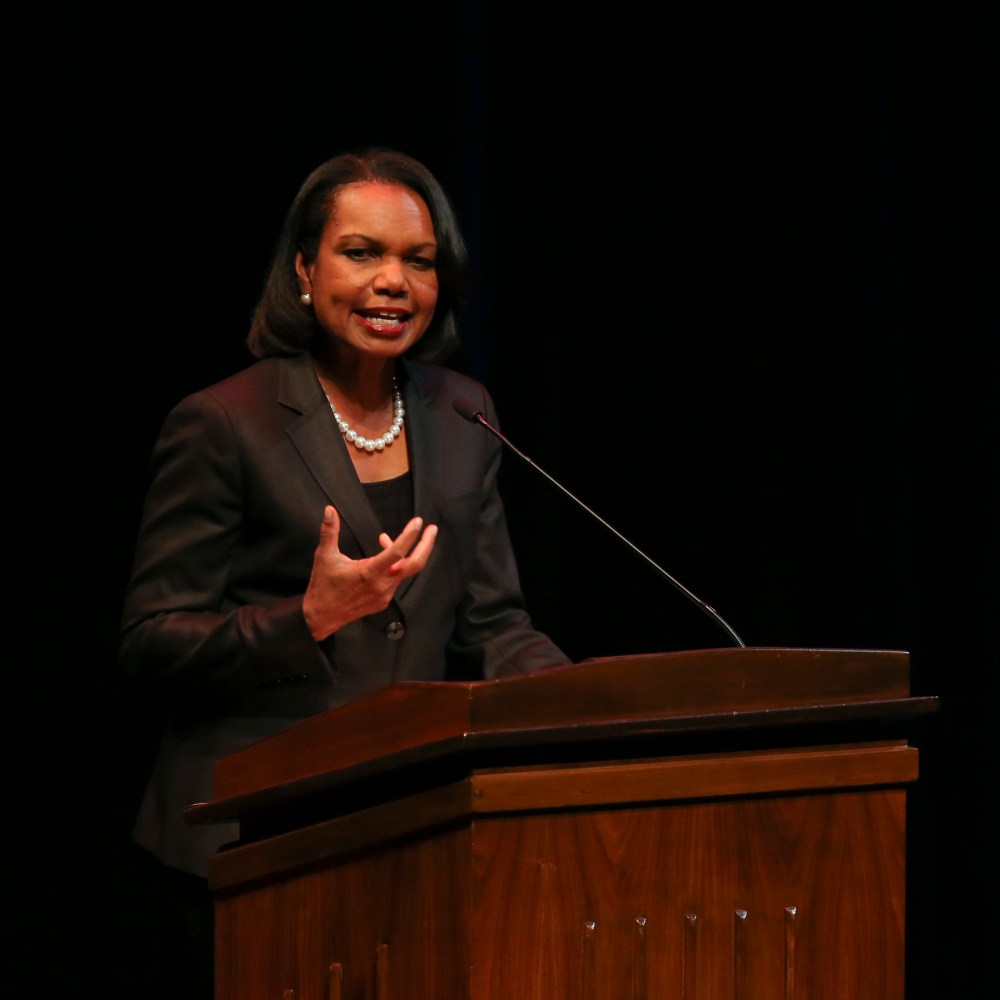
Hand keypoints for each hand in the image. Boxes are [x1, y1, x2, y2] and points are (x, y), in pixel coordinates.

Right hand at [303, 505, 437, 640]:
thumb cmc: (323, 585)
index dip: (409, 536)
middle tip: (432, 529)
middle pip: (415, 565)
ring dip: (402, 553)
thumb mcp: (324, 556)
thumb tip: (330, 510)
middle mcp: (381, 585)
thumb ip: (329, 532)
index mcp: (368, 573)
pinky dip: (395, 565)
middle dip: (426, 545)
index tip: (417, 522)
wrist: (321, 617)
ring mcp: (384, 595)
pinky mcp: (383, 601)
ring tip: (384, 539)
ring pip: (404, 571)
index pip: (396, 552)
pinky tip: (382, 558)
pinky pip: (396, 579)